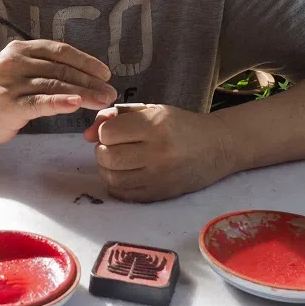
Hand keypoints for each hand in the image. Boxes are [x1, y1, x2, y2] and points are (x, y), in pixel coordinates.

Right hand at [0, 39, 116, 143]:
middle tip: (110, 93)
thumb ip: (48, 68)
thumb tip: (89, 74)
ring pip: (55, 86)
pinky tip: (77, 104)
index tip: (105, 73)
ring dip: (83, 94)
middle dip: (90, 81)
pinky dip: (61, 102)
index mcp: (21, 49)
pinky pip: (40, 102)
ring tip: (102, 102)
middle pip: (60, 70)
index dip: (86, 61)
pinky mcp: (10, 105)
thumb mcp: (23, 70)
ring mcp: (11, 84)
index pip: (60, 51)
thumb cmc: (5, 92)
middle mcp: (15, 62)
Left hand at [83, 104, 233, 201]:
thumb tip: (87, 133)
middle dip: (103, 149)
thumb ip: (117, 117)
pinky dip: (116, 183)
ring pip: (111, 177)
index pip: (108, 132)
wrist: (217, 147)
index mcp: (156, 126)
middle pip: (107, 156)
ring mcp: (159, 177)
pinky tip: (125, 173)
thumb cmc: (181, 125)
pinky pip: (123, 194)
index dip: (104, 130)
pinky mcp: (160, 194)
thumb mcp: (151, 111)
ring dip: (107, 167)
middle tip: (113, 145)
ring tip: (118, 159)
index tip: (114, 129)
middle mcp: (157, 153)